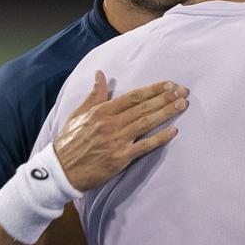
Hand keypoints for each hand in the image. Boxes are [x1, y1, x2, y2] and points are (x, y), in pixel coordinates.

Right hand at [54, 70, 188, 190]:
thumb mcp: (78, 114)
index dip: (153, 89)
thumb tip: (100, 74)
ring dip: (166, 113)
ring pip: (146, 123)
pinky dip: (159, 138)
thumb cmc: (69, 142)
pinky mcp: (120, 158)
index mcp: (101, 111)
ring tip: (182, 105)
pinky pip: (144, 146)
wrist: (61, 170)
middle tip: (183, 91)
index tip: (169, 84)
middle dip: (165, 98)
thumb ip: (94, 95)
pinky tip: (173, 131)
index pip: (133, 96)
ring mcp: (116, 141)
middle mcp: (111, 123)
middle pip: (143, 107)